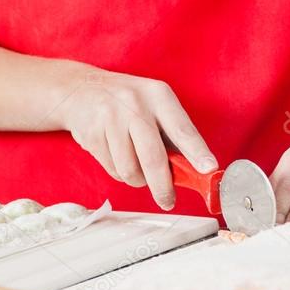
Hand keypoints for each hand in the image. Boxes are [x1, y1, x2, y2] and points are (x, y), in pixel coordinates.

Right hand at [59, 71, 216, 209]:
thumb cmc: (127, 102)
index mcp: (159, 96)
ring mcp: (111, 118)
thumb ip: (173, 136)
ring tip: (136, 165)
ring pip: (130, 170)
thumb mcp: (154, 106)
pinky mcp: (92, 133)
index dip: (197, 152)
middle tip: (168, 200)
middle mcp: (135, 104)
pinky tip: (117, 154)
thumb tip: (193, 171)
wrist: (80, 89)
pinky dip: (119, 172)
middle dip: (163, 187)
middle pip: (153, 157)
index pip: (182, 129)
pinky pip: (112, 169)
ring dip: (137, 179)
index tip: (209, 169)